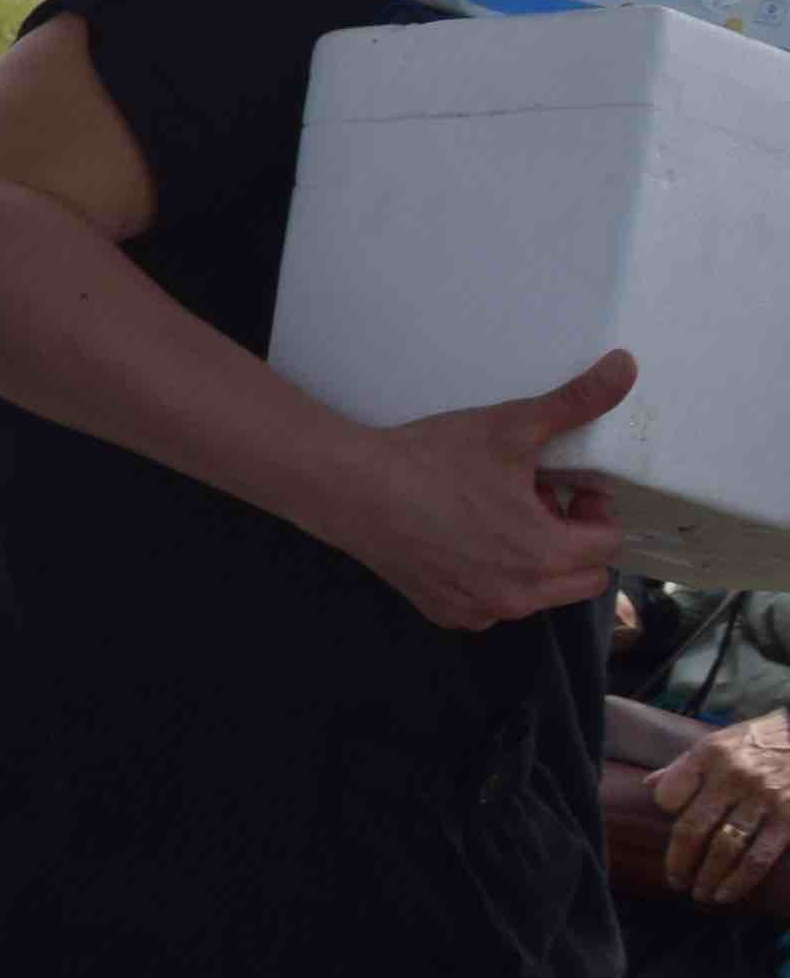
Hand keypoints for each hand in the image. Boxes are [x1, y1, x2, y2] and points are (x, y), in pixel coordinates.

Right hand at [317, 350, 636, 633]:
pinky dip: (492, 580)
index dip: (594, 509)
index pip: (608, 544)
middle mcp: (520, 596)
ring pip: (540, 594)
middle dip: (573, 542)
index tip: (563, 486)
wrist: (351, 489)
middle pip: (584, 578)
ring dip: (536, 563)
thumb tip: (627, 365)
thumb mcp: (510, 427)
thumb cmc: (433, 460)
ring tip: (498, 521)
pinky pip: (493, 605)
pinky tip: (462, 543)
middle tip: (536, 505)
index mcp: (546, 554)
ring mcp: (480, 610)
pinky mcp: (446, 613)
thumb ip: (576, 401)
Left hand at [653, 716, 789, 906]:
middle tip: (675, 882)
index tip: (672, 822)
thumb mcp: (719, 742)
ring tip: (699, 894)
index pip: (669, 795)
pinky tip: (726, 894)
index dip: (666, 812)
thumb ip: (686, 766)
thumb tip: (649, 784)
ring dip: (707, 878)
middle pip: (692, 828)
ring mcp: (762, 798)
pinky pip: (758, 857)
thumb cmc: (760, 742)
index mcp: (708, 755)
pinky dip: (739, 881)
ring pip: (724, 848)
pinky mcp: (788, 817)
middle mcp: (732, 777)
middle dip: (679, 862)